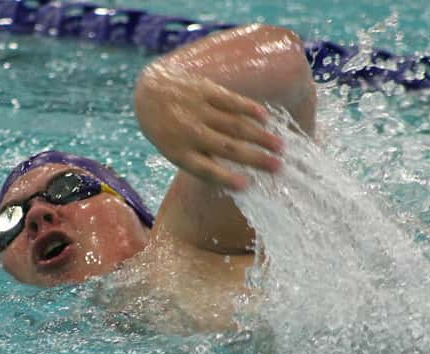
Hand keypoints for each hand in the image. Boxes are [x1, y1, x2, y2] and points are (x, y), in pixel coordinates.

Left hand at [134, 67, 283, 189]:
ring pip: (234, 125)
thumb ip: (199, 159)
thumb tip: (235, 175)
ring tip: (280, 145)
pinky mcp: (204, 90)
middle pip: (227, 148)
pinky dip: (249, 109)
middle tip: (278, 166)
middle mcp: (189, 132)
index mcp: (179, 152)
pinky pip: (230, 101)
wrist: (149, 93)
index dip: (225, 178)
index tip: (246, 185)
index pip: (205, 168)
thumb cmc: (167, 129)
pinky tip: (265, 117)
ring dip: (259, 136)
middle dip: (255, 158)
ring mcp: (197, 110)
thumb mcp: (173, 149)